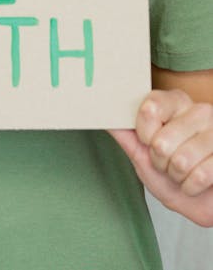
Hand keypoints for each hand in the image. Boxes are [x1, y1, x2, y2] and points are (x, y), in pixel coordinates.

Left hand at [110, 89, 212, 226]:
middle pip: (162, 141)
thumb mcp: (141, 154)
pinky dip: (192, 187)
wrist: (201, 200)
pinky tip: (197, 181)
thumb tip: (100, 114)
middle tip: (169, 162)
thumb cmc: (170, 175)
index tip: (148, 141)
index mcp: (174, 102)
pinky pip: (200, 176)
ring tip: (184, 171)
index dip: (144, 134)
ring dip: (177, 176)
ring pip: (181, 161)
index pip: (149, 109)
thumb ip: (125, 134)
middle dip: (160, 162)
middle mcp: (198, 110)